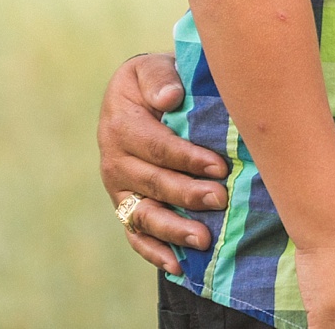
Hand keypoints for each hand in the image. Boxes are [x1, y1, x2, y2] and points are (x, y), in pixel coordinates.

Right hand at [98, 53, 232, 272]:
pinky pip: (135, 235)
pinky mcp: (124, 207)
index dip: (187, 158)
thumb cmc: (157, 82)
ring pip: (143, 215)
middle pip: (153, 183)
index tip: (219, 166)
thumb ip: (159, 77)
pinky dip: (154, 252)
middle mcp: (114, 160)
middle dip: (188, 194)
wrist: (142, 99)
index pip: (156, 146)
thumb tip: (170, 97)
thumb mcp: (152, 68)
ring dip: (173, 229)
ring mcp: (118, 189)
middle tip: (221, 200)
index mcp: (121, 125)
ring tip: (203, 239)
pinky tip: (178, 266)